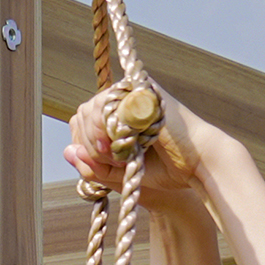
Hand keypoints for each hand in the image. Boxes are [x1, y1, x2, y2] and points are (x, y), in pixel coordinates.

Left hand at [65, 80, 206, 216]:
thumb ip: (92, 167)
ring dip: (97, 140)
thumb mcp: (120, 175)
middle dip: (89, 144)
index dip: (82, 145)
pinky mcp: (141, 89)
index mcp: (119, 116)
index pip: (81, 122)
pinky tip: (125, 146)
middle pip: (82, 114)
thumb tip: (68, 151)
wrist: (197, 163)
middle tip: (112, 162)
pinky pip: (106, 105)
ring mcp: (132, 91)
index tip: (100, 164)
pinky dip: (107, 130)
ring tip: (121, 156)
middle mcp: (124, 99)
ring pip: (90, 109)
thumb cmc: (165, 170)